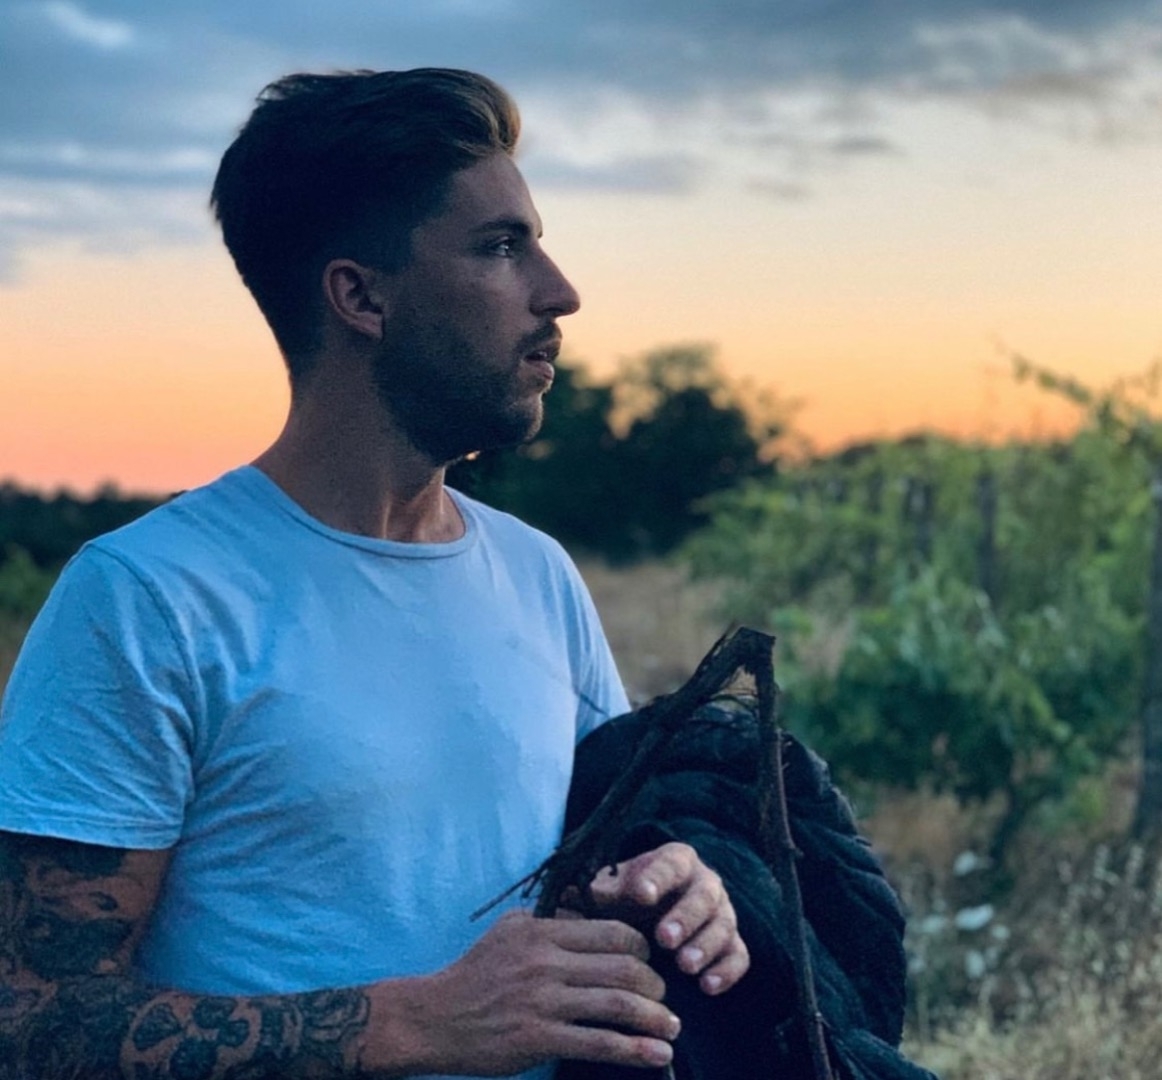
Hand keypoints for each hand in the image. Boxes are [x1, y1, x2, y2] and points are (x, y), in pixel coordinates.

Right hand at [384, 910, 679, 1075]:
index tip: (651, 963)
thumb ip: (551, 920)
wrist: (433, 1017)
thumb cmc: (475, 973)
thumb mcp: (509, 931)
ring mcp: (542, 1001)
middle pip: (623, 967)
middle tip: (665, 998)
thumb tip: (592, 915)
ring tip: (672, 1027)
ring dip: (655, 1018)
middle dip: (656, 984)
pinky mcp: (537, 1038)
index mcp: (542, 932)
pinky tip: (657, 1055)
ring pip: (617, 1005)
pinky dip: (635, 1050)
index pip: (612, 932)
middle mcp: (545, 962)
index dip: (643, 948)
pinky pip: (598, 1043)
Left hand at [585, 842, 749, 995]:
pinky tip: (707, 987)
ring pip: (723, 925)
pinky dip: (727, 971)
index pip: (670, 865)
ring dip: (705, 946)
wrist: (646, 919)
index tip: (642, 895)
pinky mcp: (731, 943)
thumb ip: (603, 890)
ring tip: (684, 966)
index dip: (657, 879)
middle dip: (685, 917)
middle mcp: (705, 883)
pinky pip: (739, 955)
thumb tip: (590, 894)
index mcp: (676, 861)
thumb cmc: (626, 899)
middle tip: (665, 939)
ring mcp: (722, 913)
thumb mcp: (612, 890)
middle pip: (703, 896)